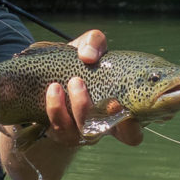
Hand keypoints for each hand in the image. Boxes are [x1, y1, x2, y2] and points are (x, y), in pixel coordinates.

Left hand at [45, 29, 142, 146]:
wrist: (44, 78)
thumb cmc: (78, 64)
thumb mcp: (89, 49)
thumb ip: (95, 43)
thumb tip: (89, 56)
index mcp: (121, 110)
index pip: (135, 131)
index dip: (134, 127)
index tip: (125, 109)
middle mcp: (106, 126)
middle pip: (118, 137)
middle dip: (112, 118)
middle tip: (108, 99)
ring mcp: (83, 132)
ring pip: (87, 129)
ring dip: (82, 105)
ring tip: (74, 81)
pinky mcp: (61, 132)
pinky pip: (60, 127)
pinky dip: (56, 107)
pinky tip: (53, 90)